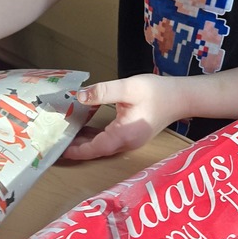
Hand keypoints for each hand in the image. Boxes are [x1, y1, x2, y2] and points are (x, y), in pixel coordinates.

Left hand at [62, 74, 181, 160]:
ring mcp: (130, 140)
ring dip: (84, 142)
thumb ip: (103, 92)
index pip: (95, 148)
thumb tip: (79, 96)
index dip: (76, 150)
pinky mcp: (132, 135)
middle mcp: (126, 143)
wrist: (182, 97)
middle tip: (55, 140)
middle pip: (96, 150)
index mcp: (124, 135)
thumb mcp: (129, 88)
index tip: (59, 149)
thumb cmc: (158, 92)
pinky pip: (109, 140)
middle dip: (76, 147)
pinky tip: (83, 127)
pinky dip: (94, 136)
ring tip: (65, 134)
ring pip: (102, 146)